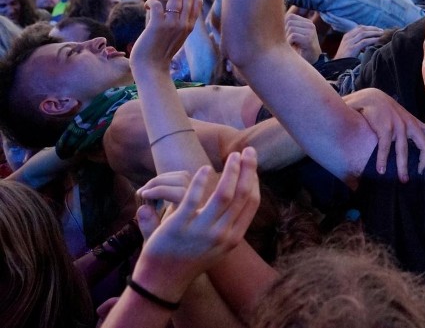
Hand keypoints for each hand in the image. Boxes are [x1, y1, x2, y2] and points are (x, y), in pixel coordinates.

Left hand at [130, 0, 202, 73]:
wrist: (151, 68)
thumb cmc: (159, 51)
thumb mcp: (174, 35)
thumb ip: (176, 21)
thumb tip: (166, 2)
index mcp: (190, 26)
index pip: (197, 0)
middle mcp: (184, 25)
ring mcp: (172, 26)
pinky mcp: (158, 27)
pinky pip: (157, 5)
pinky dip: (150, 1)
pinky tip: (146, 6)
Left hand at [132, 149, 259, 293]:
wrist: (162, 280)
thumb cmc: (190, 258)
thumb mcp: (218, 245)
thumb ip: (230, 221)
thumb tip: (240, 191)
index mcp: (233, 237)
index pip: (252, 203)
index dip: (254, 180)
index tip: (252, 165)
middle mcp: (222, 235)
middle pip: (243, 195)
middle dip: (249, 169)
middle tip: (248, 150)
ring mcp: (203, 231)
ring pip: (225, 194)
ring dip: (231, 171)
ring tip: (232, 156)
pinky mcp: (180, 226)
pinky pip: (195, 197)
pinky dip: (202, 181)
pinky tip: (205, 169)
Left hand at [284, 8, 321, 63]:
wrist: (312, 62)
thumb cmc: (299, 49)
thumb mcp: (294, 35)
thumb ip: (287, 27)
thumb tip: (272, 19)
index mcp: (306, 22)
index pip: (290, 16)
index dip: (284, 26)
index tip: (286, 37)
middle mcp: (310, 24)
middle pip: (289, 22)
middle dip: (285, 32)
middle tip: (289, 42)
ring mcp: (310, 31)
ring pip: (290, 28)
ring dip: (287, 38)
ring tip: (292, 45)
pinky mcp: (309, 39)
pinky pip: (293, 36)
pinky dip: (290, 43)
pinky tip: (294, 48)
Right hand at [335, 25, 383, 58]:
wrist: (338, 66)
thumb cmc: (346, 58)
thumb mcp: (350, 47)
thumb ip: (357, 42)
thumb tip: (369, 40)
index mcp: (347, 36)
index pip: (359, 27)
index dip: (369, 27)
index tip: (377, 29)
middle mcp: (348, 37)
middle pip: (362, 29)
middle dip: (373, 29)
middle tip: (382, 31)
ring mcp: (349, 42)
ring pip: (363, 34)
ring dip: (374, 33)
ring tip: (382, 34)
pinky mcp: (352, 48)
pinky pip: (364, 42)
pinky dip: (372, 40)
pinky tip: (378, 41)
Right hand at [343, 88, 424, 181]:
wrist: (370, 98)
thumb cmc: (384, 110)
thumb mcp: (401, 116)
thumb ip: (408, 127)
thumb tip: (411, 144)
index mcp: (414, 122)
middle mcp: (409, 124)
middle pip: (424, 145)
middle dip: (424, 162)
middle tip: (419, 174)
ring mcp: (398, 125)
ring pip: (404, 150)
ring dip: (403, 167)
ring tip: (403, 179)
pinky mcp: (385, 127)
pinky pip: (385, 148)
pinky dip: (383, 160)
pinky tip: (381, 170)